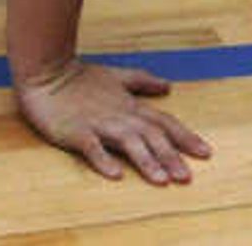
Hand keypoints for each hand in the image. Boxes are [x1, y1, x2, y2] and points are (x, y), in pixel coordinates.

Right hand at [12, 58, 210, 184]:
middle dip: (170, 156)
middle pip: (151, 136)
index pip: (163, 122)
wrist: (46, 71)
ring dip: (145, 161)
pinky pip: (92, 147)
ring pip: (127, 143)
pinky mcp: (76, 131)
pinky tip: (115, 174)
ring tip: (161, 180)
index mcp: (130, 105)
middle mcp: (119, 116)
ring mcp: (98, 123)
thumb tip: (168, 85)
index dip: (185, 137)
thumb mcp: (115, 75)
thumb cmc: (79, 77)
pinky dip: (104, 160)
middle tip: (186, 177)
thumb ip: (142, 81)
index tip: (205, 153)